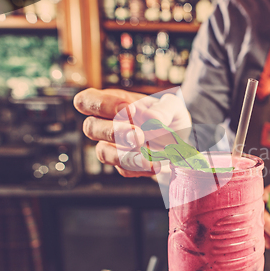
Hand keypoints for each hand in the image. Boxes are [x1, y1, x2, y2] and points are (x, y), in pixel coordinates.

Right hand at [74, 88, 190, 176]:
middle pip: (90, 128)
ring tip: (148, 156)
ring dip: (124, 155)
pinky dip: (139, 168)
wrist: (182, 142)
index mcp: (115, 102)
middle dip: (114, 132)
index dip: (101, 105)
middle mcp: (108, 124)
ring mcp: (113, 146)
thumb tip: (151, 118)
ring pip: (103, 152)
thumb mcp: (174, 106)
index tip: (129, 109)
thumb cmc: (171, 117)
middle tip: (139, 135)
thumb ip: (164, 108)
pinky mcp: (123, 165)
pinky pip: (123, 169)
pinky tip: (156, 164)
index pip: (87, 100)